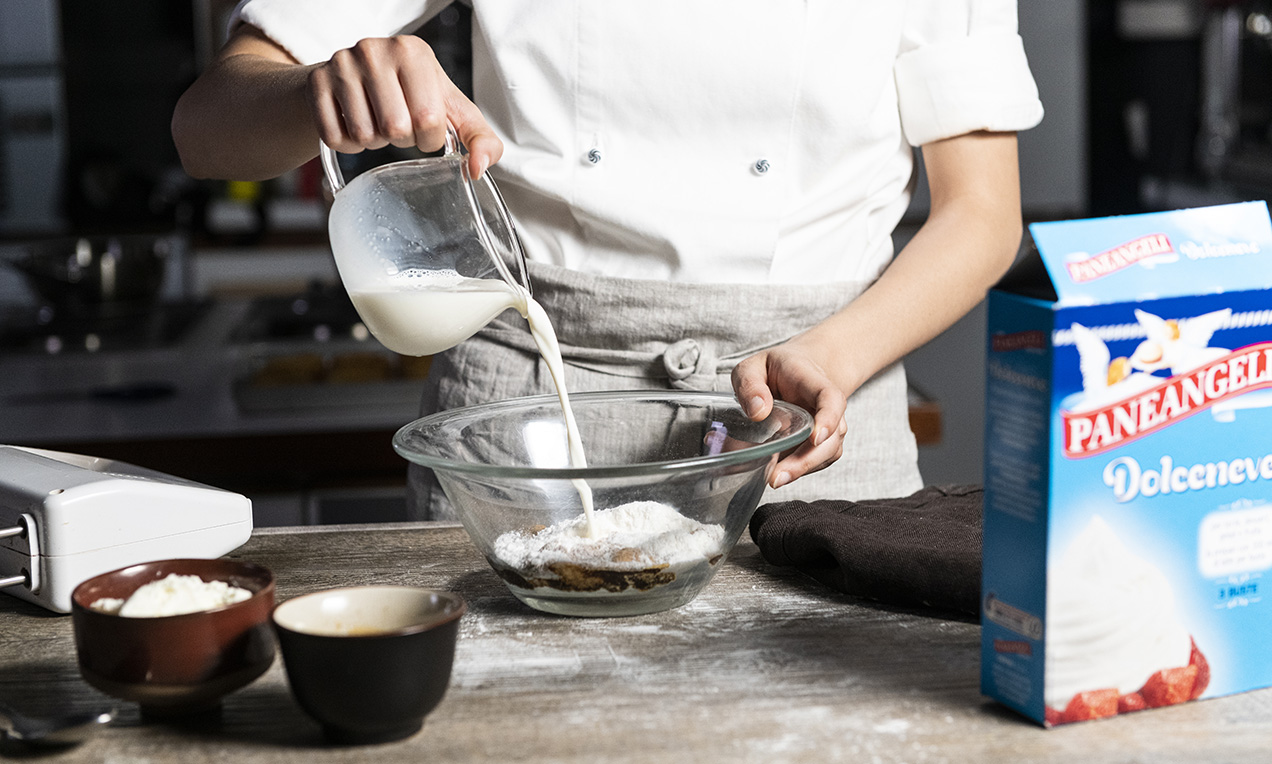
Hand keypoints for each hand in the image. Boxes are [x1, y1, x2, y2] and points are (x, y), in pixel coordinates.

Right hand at [306, 35, 502, 177]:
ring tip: (376, 121)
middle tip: (397, 125)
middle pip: (395, 129)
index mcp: (414, 52)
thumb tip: (478, 169)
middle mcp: (375, 50)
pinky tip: (354, 125)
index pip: (428, 119)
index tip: (423, 127)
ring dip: (373, 142)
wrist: (355, 80)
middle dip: (400, 140)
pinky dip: (347, 144)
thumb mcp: (451, 111)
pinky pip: (334, 137)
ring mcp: (341, 64)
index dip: (428, 138)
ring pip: (364, 136)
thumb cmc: (410, 96)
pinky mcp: (317, 83)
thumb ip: (480, 139)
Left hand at [730, 343, 848, 488]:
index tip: (815, 437)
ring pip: (828, 453)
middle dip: (807, 460)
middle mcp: (827, 406)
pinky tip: (778, 474)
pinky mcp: (820, 444)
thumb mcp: (753, 367)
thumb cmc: (775, 369)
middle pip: (833, 436)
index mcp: (813, 381)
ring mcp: (828, 426)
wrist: (799, 370)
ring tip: (774, 479)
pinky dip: (801, 470)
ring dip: (803, 469)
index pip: (831, 399)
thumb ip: (750, 384)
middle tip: (777, 476)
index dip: (828, 418)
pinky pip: (818, 461)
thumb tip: (758, 412)